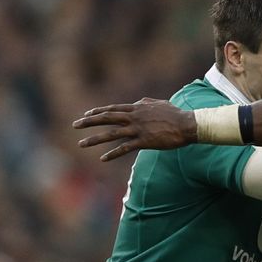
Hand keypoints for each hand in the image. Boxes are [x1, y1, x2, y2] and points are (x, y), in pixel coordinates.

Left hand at [72, 98, 196, 161]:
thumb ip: (146, 103)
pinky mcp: (144, 141)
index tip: (86, 114)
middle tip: (75, 125)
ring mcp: (138, 129)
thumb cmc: (176, 114)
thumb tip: (139, 102)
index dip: (98, 111)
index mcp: (137, 108)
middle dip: (89, 122)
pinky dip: (112, 153)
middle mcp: (134, 118)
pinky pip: (124, 148)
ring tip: (81, 144)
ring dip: (95, 139)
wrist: (187, 125)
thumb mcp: (160, 104)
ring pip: (111, 134)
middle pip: (107, 118)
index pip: (113, 109)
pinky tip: (103, 158)